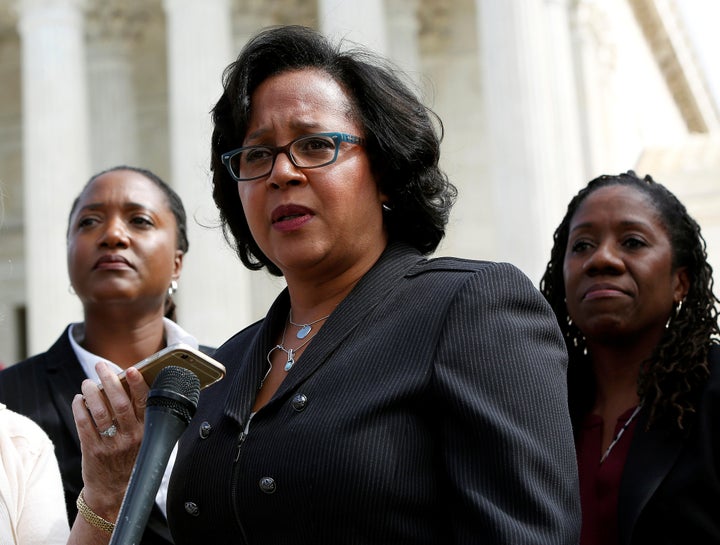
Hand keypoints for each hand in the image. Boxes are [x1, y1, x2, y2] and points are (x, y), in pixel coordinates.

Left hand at [72, 361, 149, 518]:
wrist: (114, 493)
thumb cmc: (131, 460)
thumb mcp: (146, 440)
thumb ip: (144, 417)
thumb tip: (133, 386)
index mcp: (147, 431)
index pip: (145, 402)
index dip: (137, 384)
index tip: (131, 369)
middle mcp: (131, 437)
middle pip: (119, 402)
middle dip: (109, 380)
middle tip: (101, 366)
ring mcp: (111, 445)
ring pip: (100, 411)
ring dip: (91, 392)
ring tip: (87, 382)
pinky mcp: (92, 450)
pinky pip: (84, 424)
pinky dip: (80, 408)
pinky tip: (79, 400)